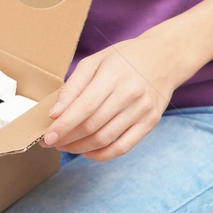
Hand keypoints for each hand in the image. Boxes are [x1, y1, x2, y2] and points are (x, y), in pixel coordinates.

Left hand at [41, 33, 185, 160]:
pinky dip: (102, 154)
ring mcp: (142, 111)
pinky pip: (123, 147)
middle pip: (93, 125)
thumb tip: (55, 114)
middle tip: (51, 142)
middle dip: (67, 138)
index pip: (84, 106)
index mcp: (113, 75)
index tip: (47, 137)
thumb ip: (73, 86)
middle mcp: (130, 94)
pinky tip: (87, 152)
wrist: (164, 57)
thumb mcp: (95, 61)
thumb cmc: (124, 58)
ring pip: (105, 139)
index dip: (64, 125)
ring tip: (65, 146)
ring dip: (81, 148)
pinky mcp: (150, 123)